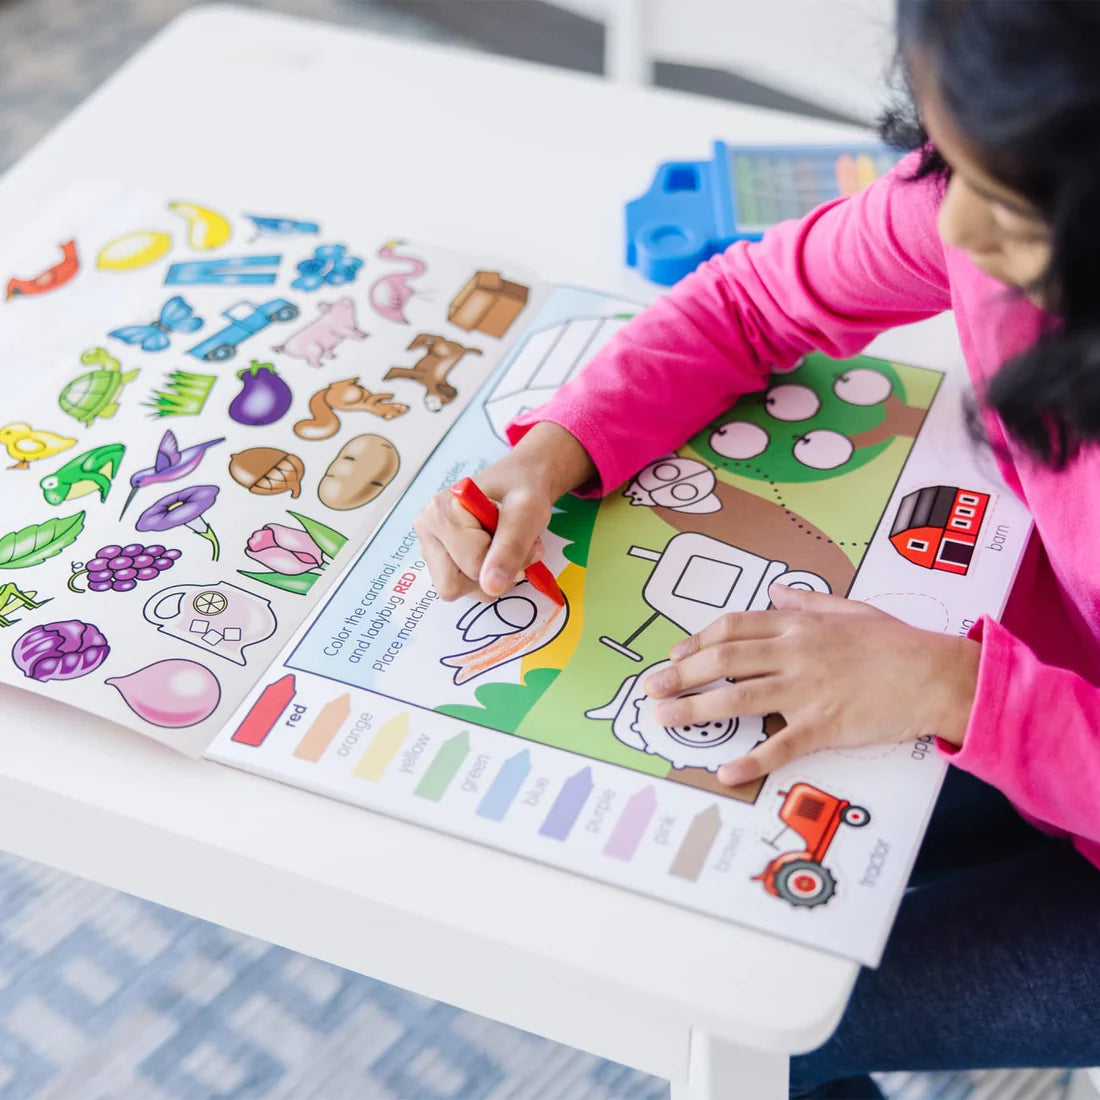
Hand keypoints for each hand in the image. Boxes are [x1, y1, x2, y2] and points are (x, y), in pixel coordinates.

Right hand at [414, 422, 595, 601]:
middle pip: (453, 585)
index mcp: (439, 513)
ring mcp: (431, 547)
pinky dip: (486, 575)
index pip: (470, 567)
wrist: (522, 480)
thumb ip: (510, 548)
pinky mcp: (441, 558)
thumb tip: (491, 586)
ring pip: (459, 589)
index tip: (521, 537)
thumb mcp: (528, 512)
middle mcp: (428, 531)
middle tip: (513, 547)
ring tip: (506, 545)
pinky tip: (496, 550)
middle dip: (490, 574)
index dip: (503, 560)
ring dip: (492, 575)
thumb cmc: (523, 489)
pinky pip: (464, 585)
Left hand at [643, 584, 980, 785]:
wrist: (937, 675)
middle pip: (723, 660)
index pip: (734, 628)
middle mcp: (794, 653)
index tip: (676, 656)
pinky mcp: (823, 725)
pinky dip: (750, 760)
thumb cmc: (897, 643)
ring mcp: (807, 689)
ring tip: (665, 719)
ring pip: (738, 697)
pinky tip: (725, 771)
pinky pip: (779, 745)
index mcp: (798, 625)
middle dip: (682, 675)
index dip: (698, 641)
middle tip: (653, 689)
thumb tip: (776, 592)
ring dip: (696, 710)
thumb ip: (807, 601)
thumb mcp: (850, 609)